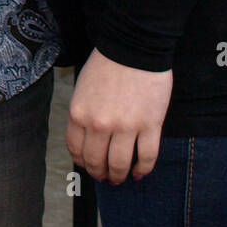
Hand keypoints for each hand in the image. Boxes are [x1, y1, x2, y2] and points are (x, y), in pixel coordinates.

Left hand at [67, 48, 172, 184]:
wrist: (133, 47)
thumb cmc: (107, 64)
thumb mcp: (82, 89)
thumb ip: (83, 114)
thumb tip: (86, 139)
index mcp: (79, 114)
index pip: (76, 150)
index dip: (82, 162)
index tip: (88, 166)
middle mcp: (99, 125)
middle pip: (96, 162)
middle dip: (100, 173)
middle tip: (105, 177)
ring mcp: (125, 127)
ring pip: (120, 165)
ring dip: (119, 177)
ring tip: (121, 179)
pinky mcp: (150, 125)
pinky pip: (146, 157)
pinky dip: (143, 170)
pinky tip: (140, 173)